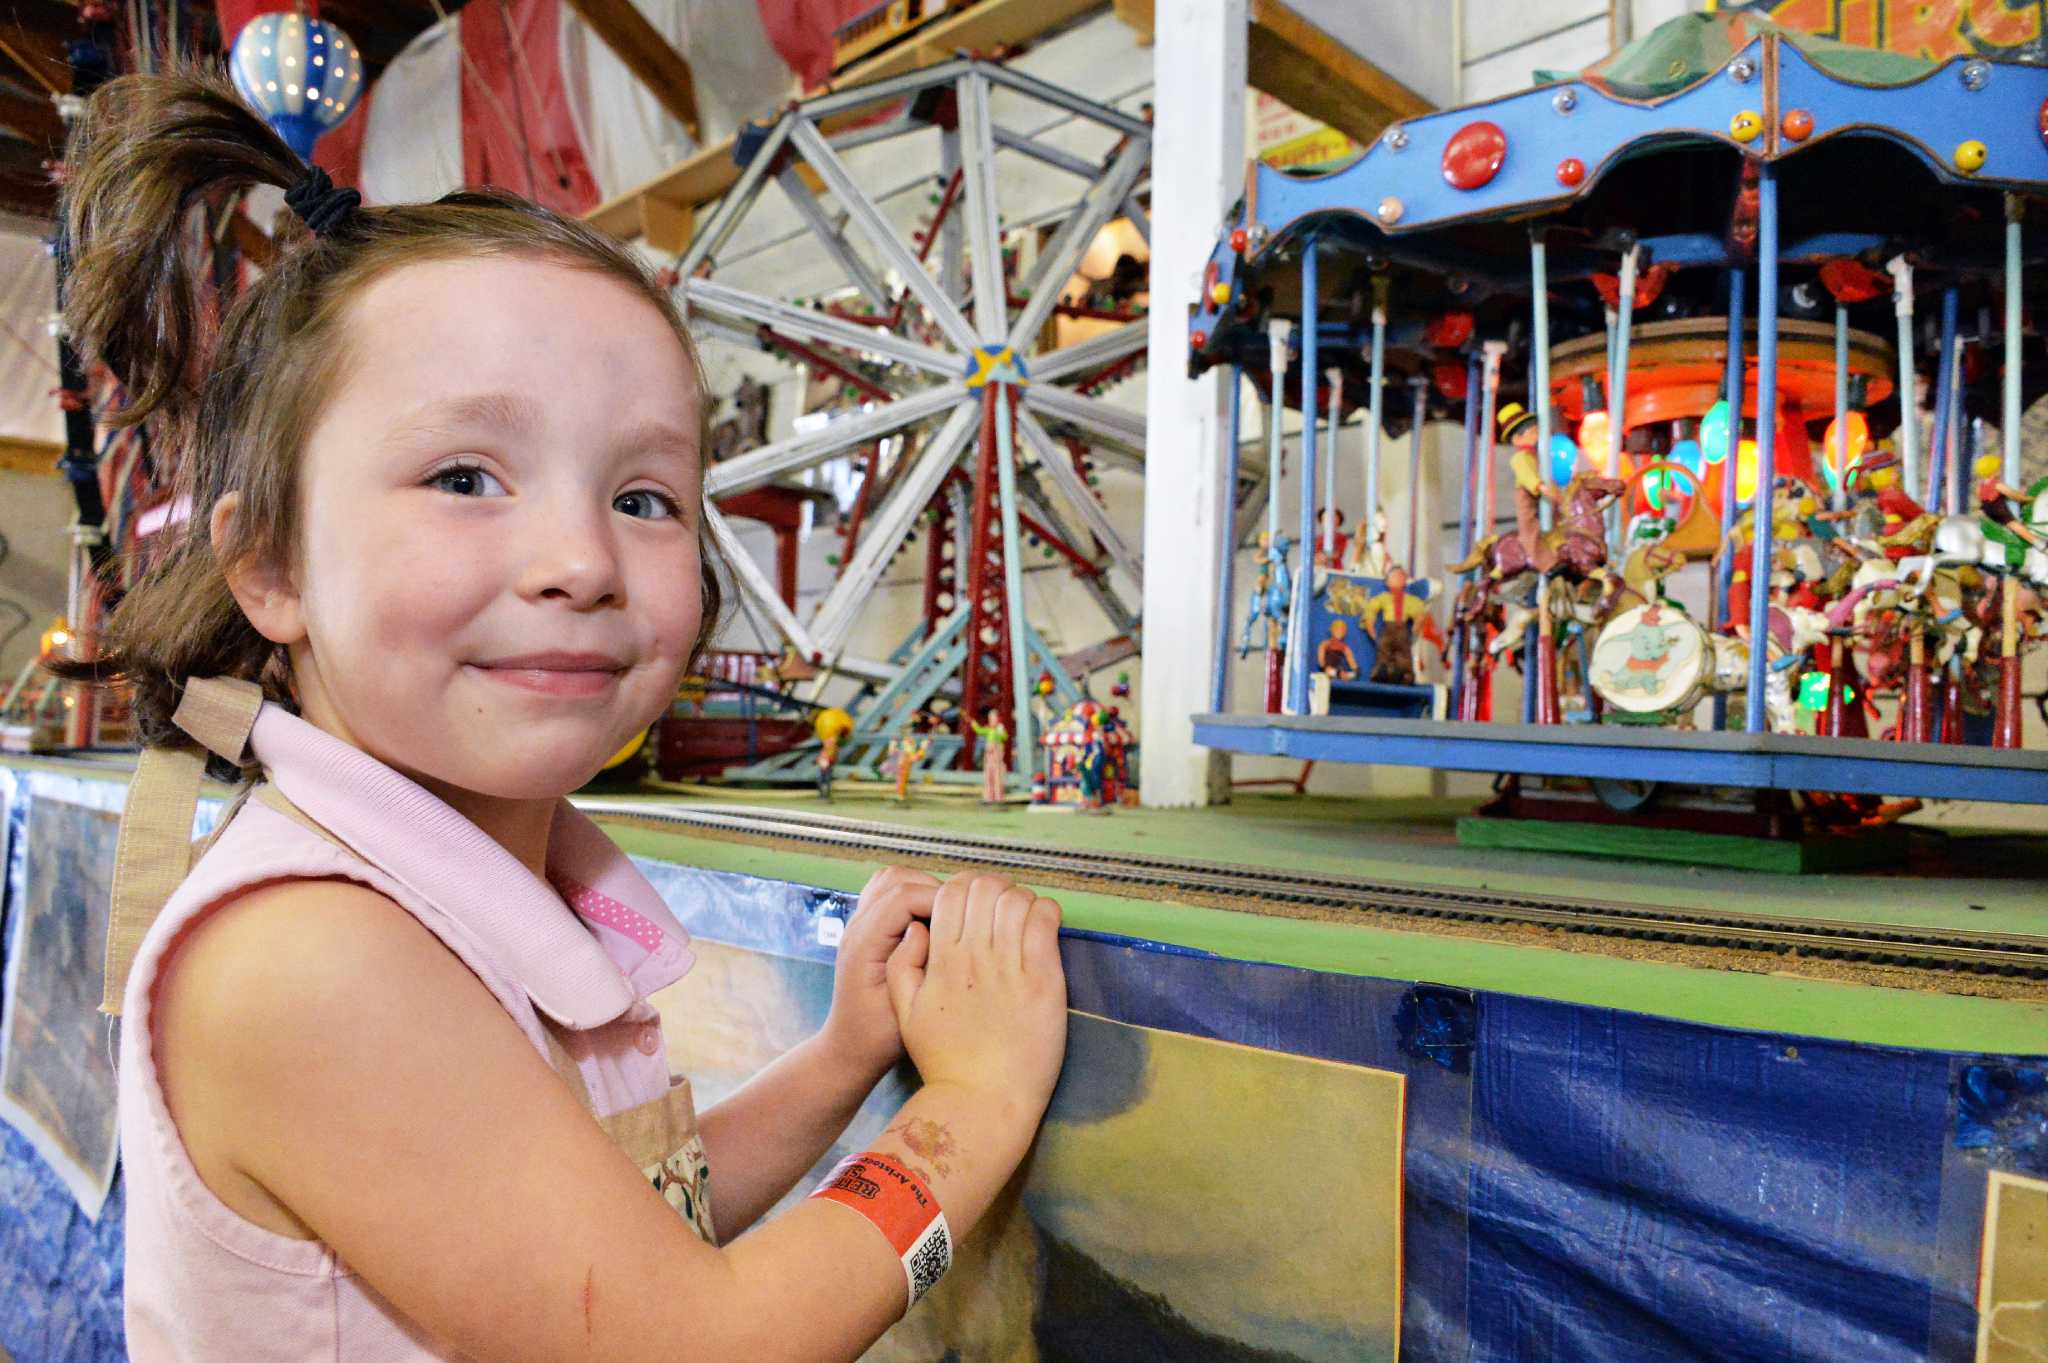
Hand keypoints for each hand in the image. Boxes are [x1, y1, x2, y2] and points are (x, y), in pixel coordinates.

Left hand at [818, 866, 940, 1078]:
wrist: (850, 1048)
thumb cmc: (878, 1037)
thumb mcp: (904, 1007)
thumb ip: (917, 965)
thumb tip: (931, 928)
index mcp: (863, 944)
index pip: (903, 897)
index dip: (939, 899)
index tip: (967, 917)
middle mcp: (856, 927)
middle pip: (898, 880)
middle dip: (933, 890)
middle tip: (961, 915)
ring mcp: (859, 925)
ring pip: (892, 880)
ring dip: (922, 889)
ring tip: (948, 916)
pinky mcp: (868, 929)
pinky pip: (889, 893)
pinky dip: (912, 896)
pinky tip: (931, 921)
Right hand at [885, 872, 1066, 1121]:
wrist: (982, 1101)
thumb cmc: (944, 1060)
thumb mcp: (905, 1013)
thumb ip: (903, 966)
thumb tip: (917, 927)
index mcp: (941, 960)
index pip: (951, 891)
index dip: (963, 887)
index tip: (972, 905)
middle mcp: (975, 957)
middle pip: (985, 888)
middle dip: (993, 889)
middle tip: (1000, 909)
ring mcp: (1011, 967)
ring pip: (1017, 899)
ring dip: (1020, 899)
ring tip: (1023, 919)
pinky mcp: (1044, 980)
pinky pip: (1046, 922)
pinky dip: (1046, 912)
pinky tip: (1043, 926)